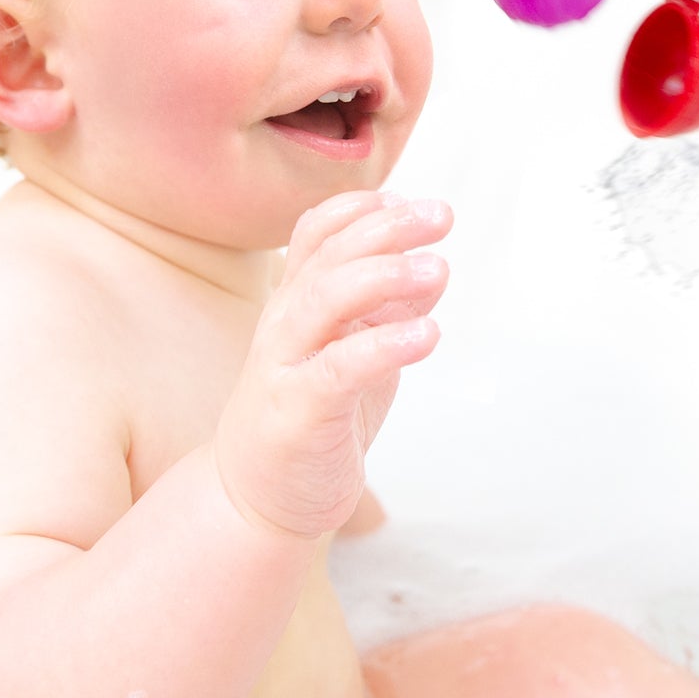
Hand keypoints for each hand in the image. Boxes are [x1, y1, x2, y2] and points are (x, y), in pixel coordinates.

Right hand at [213, 191, 451, 538]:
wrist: (257, 499)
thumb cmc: (314, 413)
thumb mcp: (356, 349)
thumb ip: (388, 308)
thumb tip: (434, 266)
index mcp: (296, 298)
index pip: (317, 230)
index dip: (361, 207)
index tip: (407, 198)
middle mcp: (285, 321)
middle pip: (330, 254)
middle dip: (388, 227)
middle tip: (441, 215)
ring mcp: (287, 364)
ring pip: (328, 299)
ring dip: (388, 275)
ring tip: (439, 267)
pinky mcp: (299, 412)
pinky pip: (341, 367)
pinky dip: (386, 343)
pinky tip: (427, 333)